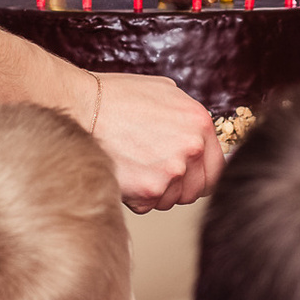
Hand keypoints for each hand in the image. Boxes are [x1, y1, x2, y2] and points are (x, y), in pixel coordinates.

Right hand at [89, 72, 222, 212]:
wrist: (82, 107)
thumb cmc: (118, 98)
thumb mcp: (166, 94)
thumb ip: (189, 119)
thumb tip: (200, 139)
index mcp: (200, 123)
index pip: (216, 167)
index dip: (200, 174)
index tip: (188, 176)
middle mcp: (191, 148)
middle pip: (196, 189)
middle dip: (178, 186)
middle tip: (154, 173)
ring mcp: (171, 172)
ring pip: (171, 200)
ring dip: (156, 191)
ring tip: (135, 167)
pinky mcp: (148, 191)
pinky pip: (148, 206)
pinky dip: (136, 196)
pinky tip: (123, 172)